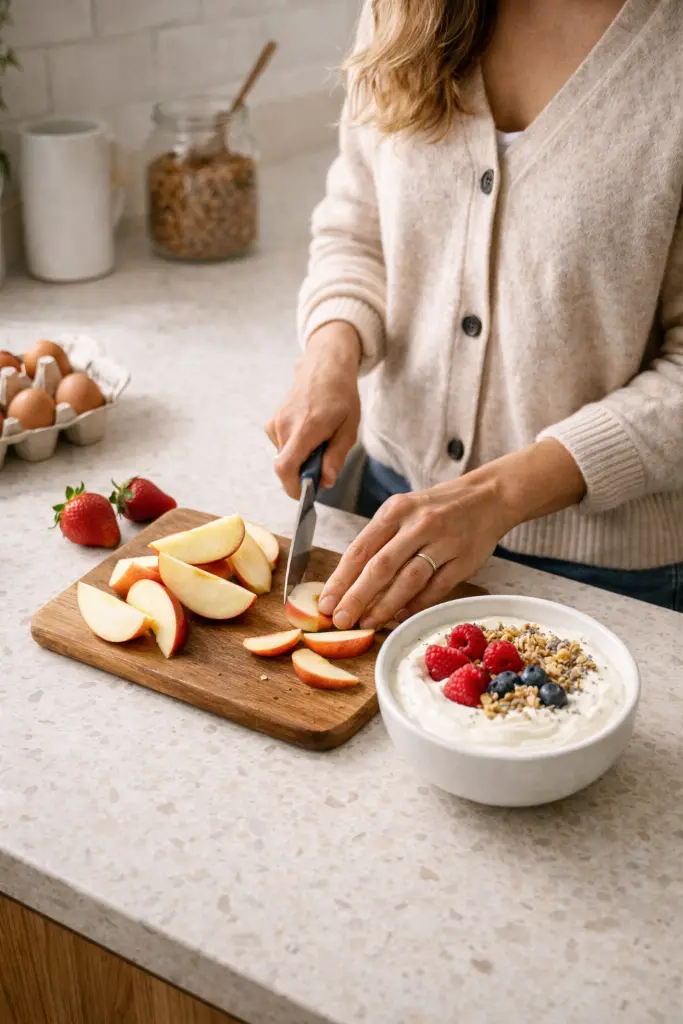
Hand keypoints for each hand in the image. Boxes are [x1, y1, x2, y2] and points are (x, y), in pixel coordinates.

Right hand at [265, 322, 361, 497]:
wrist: (324, 366)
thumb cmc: (341, 395)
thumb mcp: (349, 427)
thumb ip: (336, 456)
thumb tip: (326, 481)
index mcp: (306, 427)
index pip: (286, 467)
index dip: (292, 487)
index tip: (305, 495)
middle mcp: (285, 425)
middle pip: (286, 466)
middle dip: (303, 474)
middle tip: (324, 463)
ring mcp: (275, 423)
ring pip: (284, 457)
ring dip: (301, 459)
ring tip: (320, 441)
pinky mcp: (272, 422)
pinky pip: (282, 447)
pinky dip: (295, 449)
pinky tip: (309, 434)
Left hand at [319, 440, 586, 628]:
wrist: (487, 497)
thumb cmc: (436, 509)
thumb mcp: (403, 512)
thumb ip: (379, 542)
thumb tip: (349, 584)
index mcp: (396, 510)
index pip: (361, 549)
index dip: (341, 580)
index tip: (325, 603)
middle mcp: (418, 524)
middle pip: (381, 567)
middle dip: (357, 597)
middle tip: (340, 620)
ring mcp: (443, 542)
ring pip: (408, 580)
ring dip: (385, 605)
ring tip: (366, 623)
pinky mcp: (464, 559)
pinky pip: (436, 588)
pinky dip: (416, 604)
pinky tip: (399, 616)